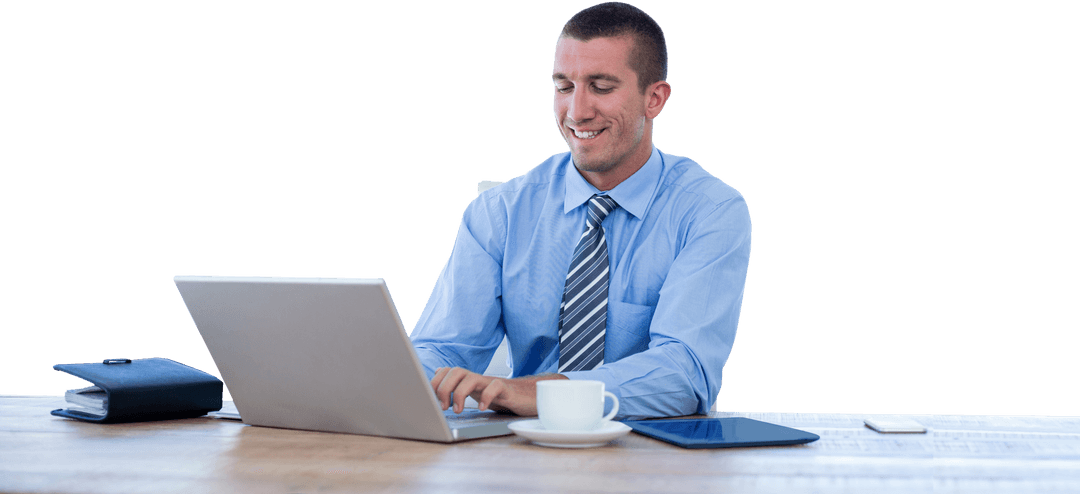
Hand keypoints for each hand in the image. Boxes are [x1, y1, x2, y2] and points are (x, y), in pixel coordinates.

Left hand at [430, 367, 567, 415]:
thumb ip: (458, 384)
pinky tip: (481, 408)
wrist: (530, 398)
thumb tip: (438, 372)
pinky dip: (486, 397)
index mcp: (469, 380)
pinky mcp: (507, 390)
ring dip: (459, 393)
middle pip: (456, 371)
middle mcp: (479, 378)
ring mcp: (492, 382)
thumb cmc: (502, 397)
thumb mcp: (477, 392)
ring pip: (471, 377)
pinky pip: (495, 387)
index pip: (447, 371)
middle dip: (444, 388)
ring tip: (458, 410)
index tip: (432, 400)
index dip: (436, 382)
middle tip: (444, 407)